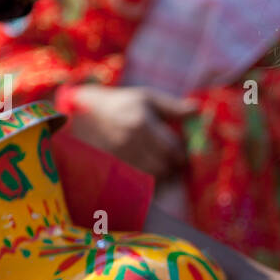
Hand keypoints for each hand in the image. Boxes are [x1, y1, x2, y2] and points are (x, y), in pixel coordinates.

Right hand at [67, 85, 196, 178]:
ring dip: (158, 173)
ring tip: (156, 163)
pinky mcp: (108, 168)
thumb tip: (196, 110)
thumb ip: (172, 106)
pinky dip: (143, 179)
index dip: (180, 154)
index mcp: (141, 123)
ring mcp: (116, 156)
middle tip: (169, 160)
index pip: (173, 150)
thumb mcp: (146, 98)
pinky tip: (141, 169)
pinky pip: (134, 182)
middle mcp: (128, 142)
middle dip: (170, 166)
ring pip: (150, 177)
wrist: (83, 114)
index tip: (179, 153)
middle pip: (163, 167)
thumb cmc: (121, 104)